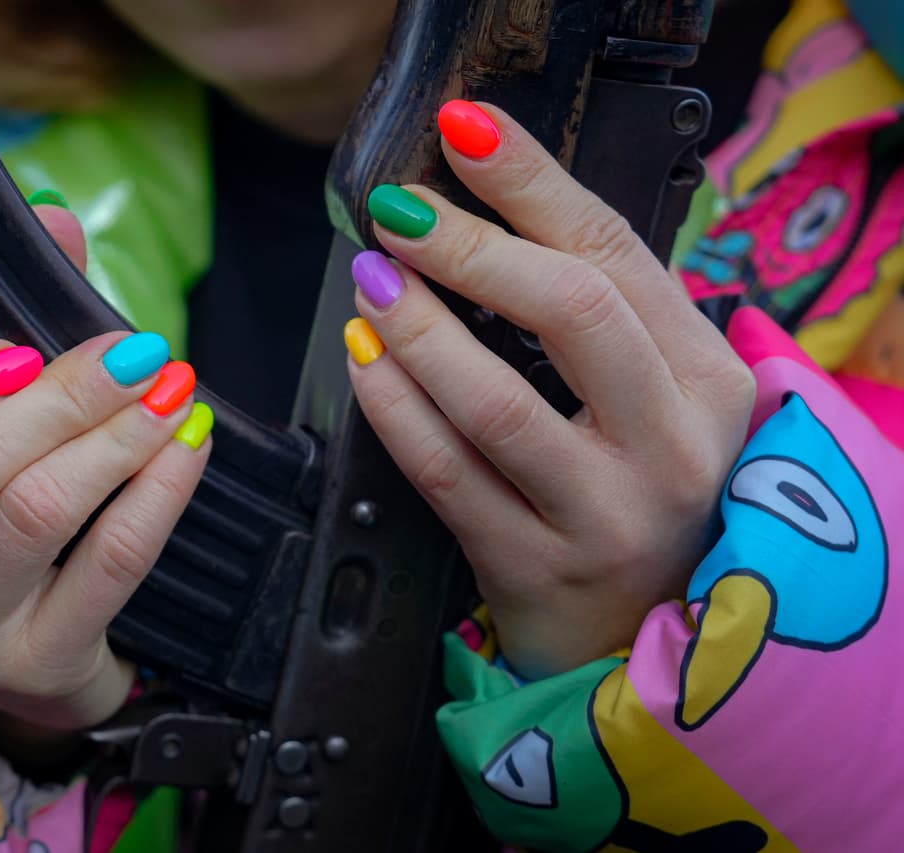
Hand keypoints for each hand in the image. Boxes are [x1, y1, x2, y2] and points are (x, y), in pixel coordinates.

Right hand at [0, 202, 212, 744]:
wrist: (33, 646)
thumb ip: (3, 318)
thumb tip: (53, 217)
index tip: (18, 348)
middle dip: (65, 398)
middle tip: (136, 350)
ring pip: (38, 514)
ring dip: (118, 437)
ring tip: (172, 389)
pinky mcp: (34, 664)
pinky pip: (110, 564)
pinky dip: (158, 494)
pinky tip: (187, 448)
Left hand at [346, 102, 755, 677]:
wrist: (636, 635)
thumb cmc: (633, 493)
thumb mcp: (654, 401)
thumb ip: (599, 320)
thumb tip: (484, 217)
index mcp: (708, 381)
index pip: (617, 254)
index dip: (533, 183)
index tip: (466, 131)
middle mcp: (673, 444)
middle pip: (572, 311)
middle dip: (471, 248)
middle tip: (399, 216)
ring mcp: (608, 515)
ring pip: (498, 401)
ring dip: (418, 328)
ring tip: (372, 284)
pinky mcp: (537, 567)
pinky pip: (449, 475)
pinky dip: (395, 411)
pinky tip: (367, 365)